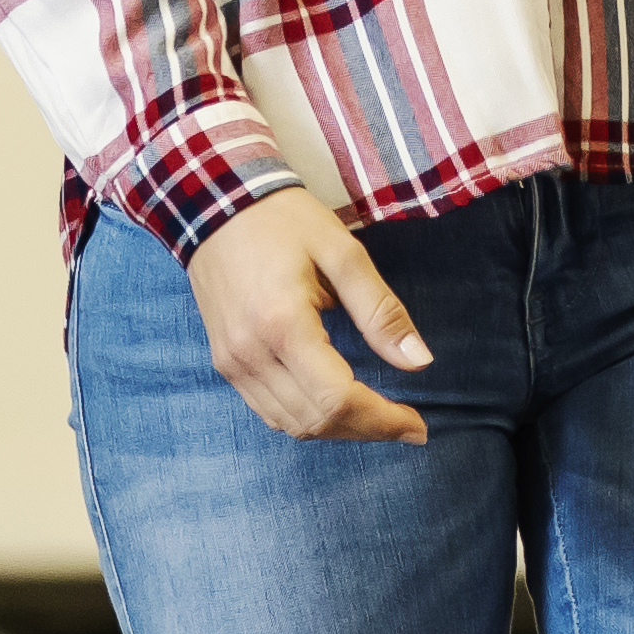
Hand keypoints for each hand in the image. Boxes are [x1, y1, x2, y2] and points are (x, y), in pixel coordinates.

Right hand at [185, 189, 434, 443]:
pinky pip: (269, 411)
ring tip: (377, 417)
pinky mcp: (225, 363)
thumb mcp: (342, 252)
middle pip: (317, 421)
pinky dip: (307, 419)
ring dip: (339, 430)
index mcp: (284, 325)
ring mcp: (232, 363)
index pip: (338, 399)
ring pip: (292, 425)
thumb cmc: (282, 220)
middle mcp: (251, 354)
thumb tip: (420, 361)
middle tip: (407, 423)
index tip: (418, 425)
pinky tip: (335, 404)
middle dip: (367, 430)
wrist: (213, 203)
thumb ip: (381, 310)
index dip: (382, 420)